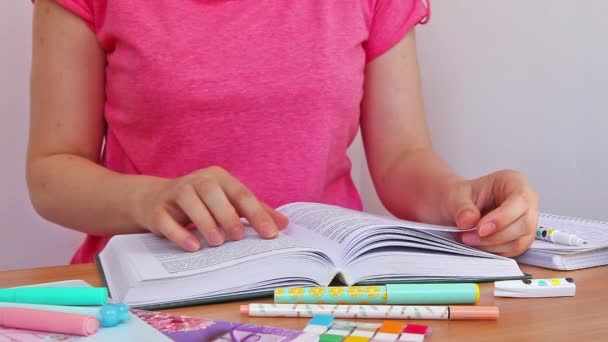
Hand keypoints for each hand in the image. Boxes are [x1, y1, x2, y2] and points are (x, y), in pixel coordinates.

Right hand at [132, 166, 287, 251]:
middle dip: (228, 215)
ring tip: (218, 242)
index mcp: (218, 177)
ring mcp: (174, 192)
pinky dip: (180, 234)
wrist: (154, 200)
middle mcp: (197, 180)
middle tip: (239, 237)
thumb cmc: (201, 203)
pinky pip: (167, 219)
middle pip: (213, 192)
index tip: (271, 234)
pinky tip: (194, 247)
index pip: (241, 193)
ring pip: (190, 202)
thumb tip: (283, 224)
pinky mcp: (157, 209)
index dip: (257, 214)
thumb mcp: (228, 203)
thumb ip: (254, 212)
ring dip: (205, 222)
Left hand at [442, 170, 538, 256]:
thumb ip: (462, 208)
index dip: (502, 218)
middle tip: (468, 237)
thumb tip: (468, 221)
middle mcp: (526, 201)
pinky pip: (515, 250)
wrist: (457, 208)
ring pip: (520, 241)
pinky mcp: (522, 238)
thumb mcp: (455, 197)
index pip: (520, 200)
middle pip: (524, 224)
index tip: (480, 229)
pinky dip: (494, 251)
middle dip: (495, 236)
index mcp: (513, 182)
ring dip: (492, 245)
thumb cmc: (461, 197)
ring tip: (469, 239)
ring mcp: (527, 220)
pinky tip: (478, 244)